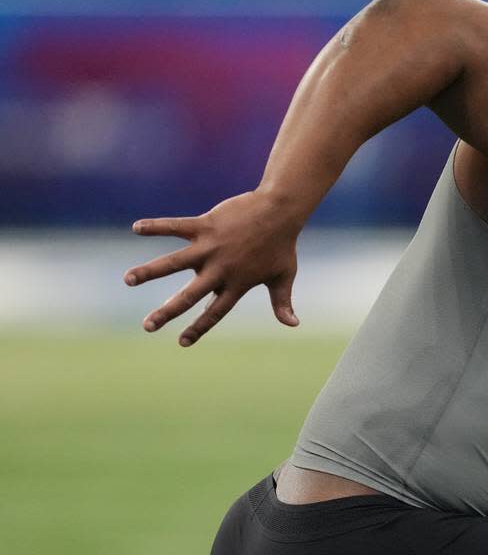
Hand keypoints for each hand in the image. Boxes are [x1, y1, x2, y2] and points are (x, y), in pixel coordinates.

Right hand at [123, 191, 301, 345]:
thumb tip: (293, 325)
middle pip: (189, 296)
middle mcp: (220, 269)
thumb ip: (283, 302)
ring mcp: (211, 247)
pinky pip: (175, 226)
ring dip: (150, 271)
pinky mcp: (205, 225)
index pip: (215, 312)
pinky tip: (136, 228)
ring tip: (128, 280)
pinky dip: (156, 226)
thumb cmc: (282, 245)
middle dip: (167, 312)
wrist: (281, 211)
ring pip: (174, 262)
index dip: (199, 328)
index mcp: (237, 284)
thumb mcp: (284, 276)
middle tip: (147, 326)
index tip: (182, 342)